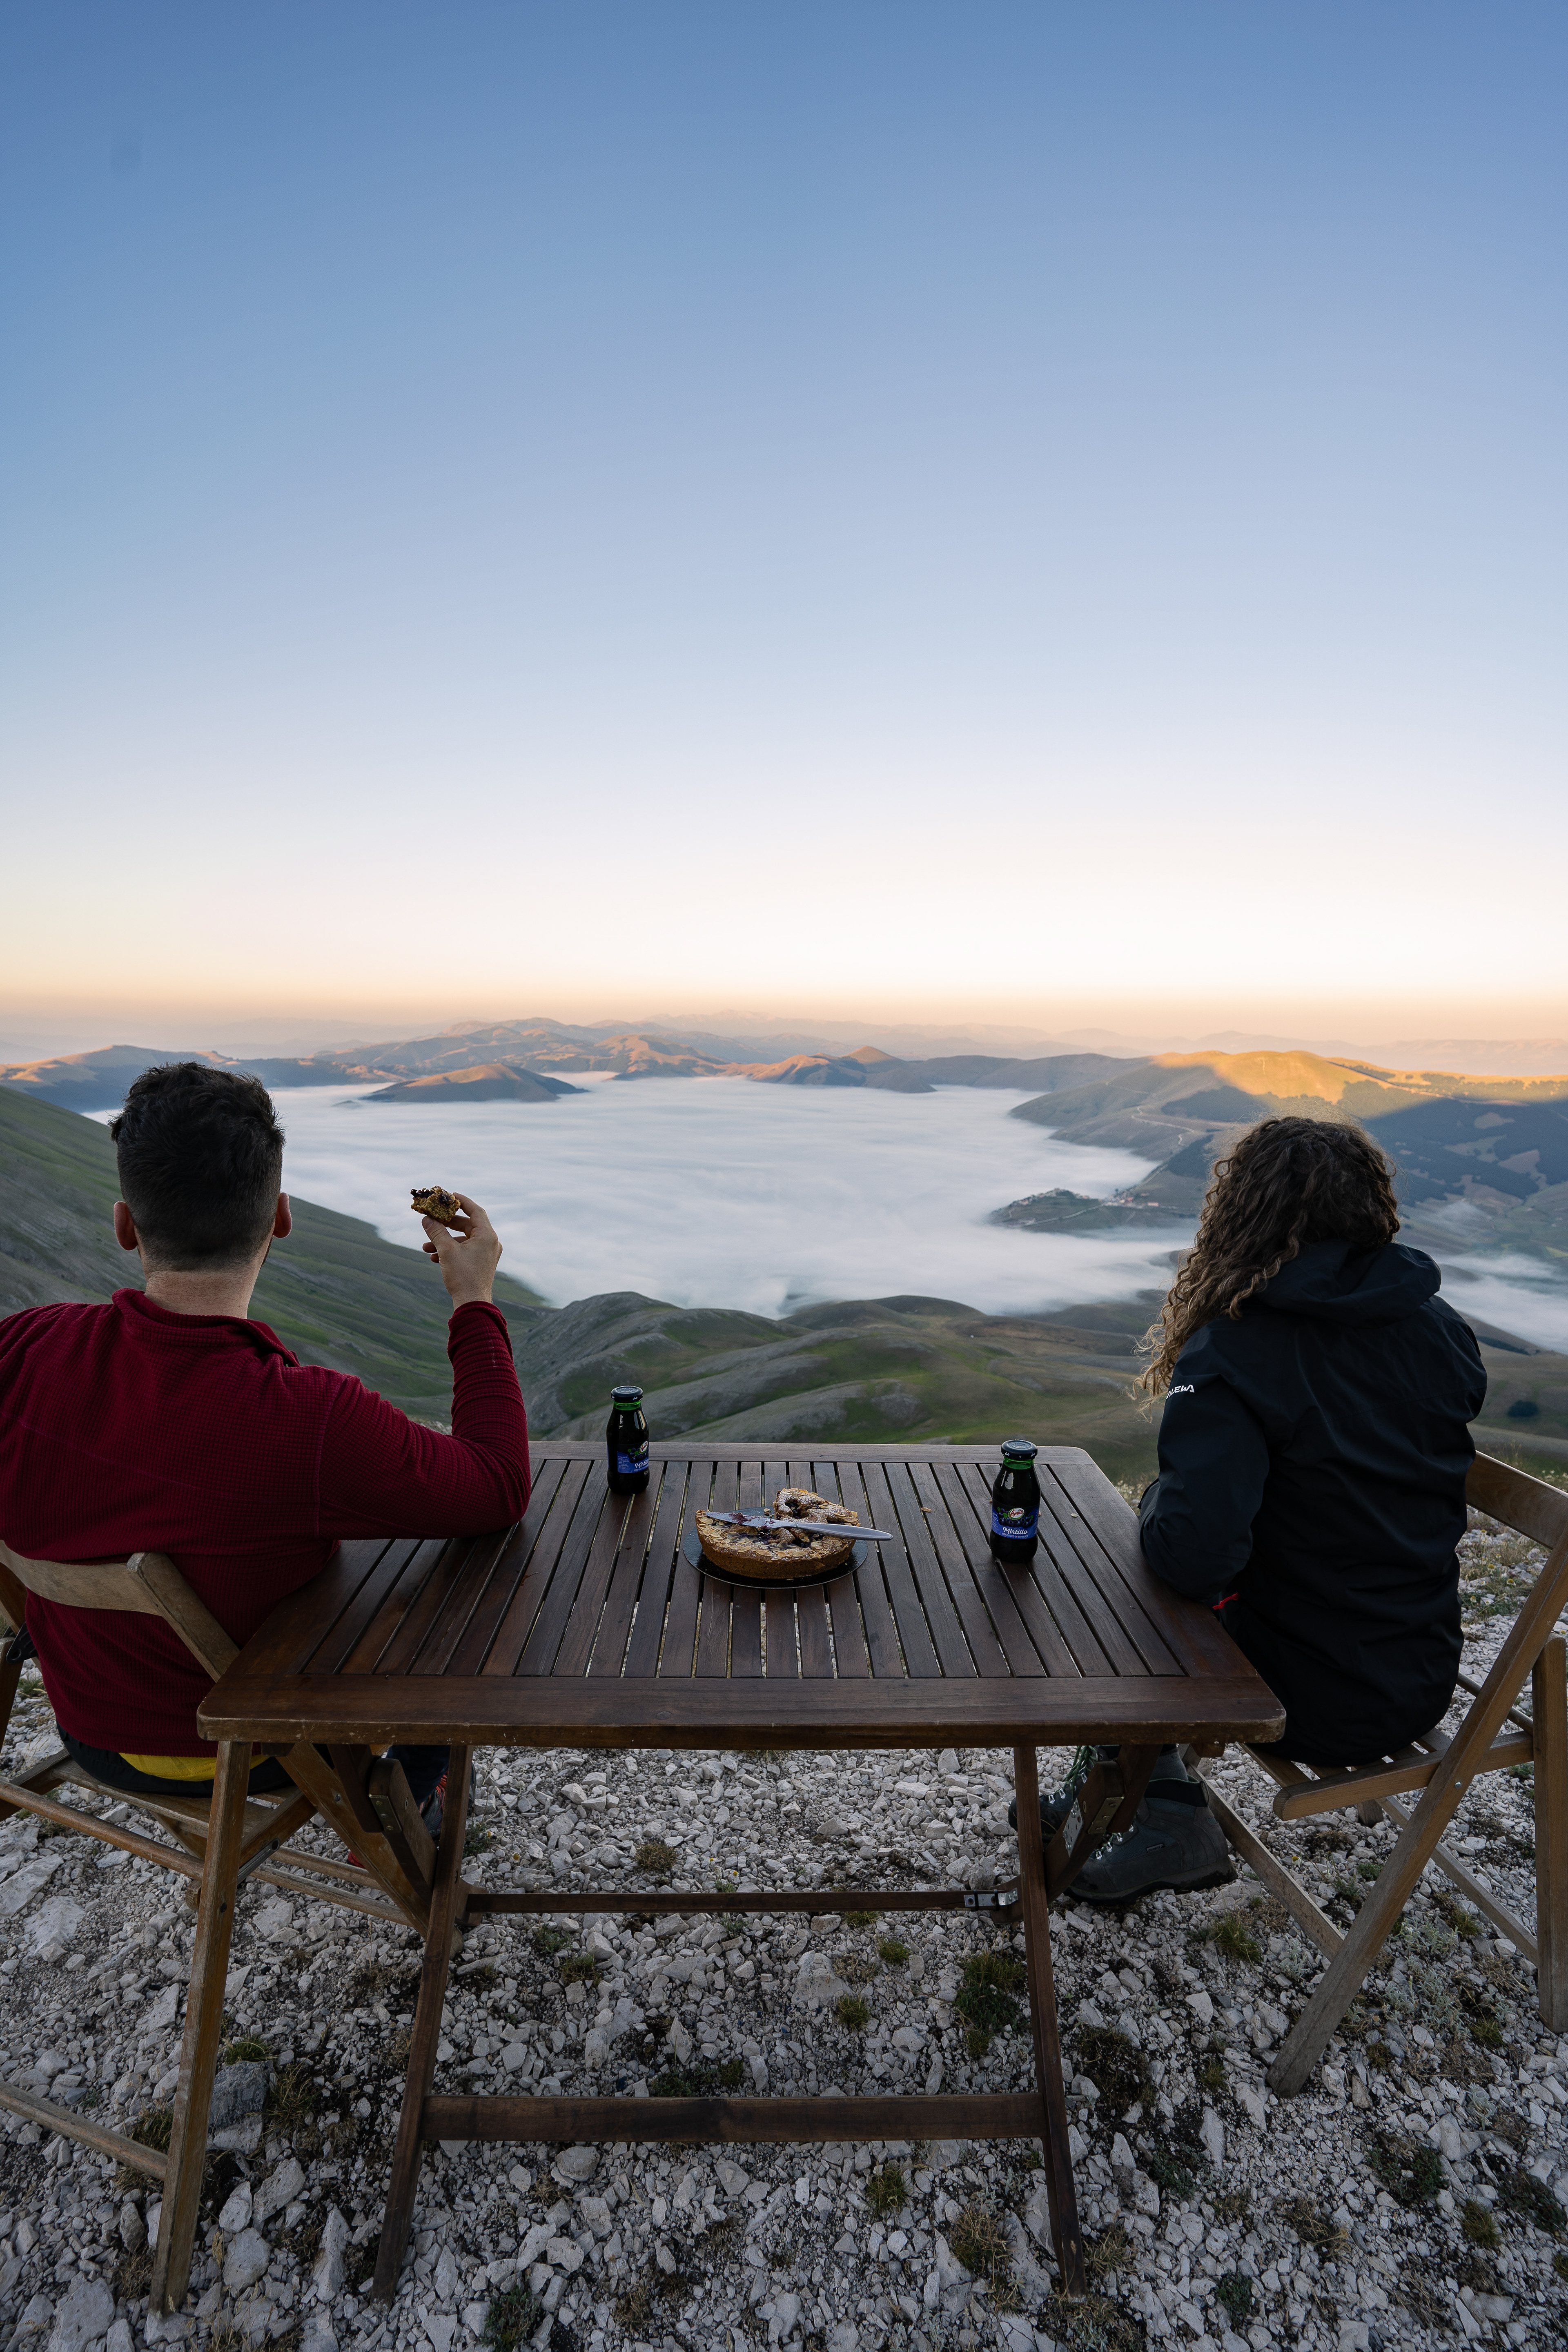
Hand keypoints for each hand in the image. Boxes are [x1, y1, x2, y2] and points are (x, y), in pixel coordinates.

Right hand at [421, 1192, 502, 1308]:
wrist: (472, 1304)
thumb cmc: (462, 1276)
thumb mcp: (446, 1251)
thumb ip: (436, 1232)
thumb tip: (426, 1219)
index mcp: (487, 1235)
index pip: (475, 1210)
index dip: (461, 1201)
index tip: (448, 1196)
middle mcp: (490, 1243)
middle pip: (467, 1225)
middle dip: (447, 1224)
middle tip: (432, 1220)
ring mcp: (486, 1254)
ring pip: (463, 1240)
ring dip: (444, 1241)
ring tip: (426, 1246)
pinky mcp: (480, 1264)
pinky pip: (464, 1251)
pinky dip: (450, 1251)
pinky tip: (433, 1257)